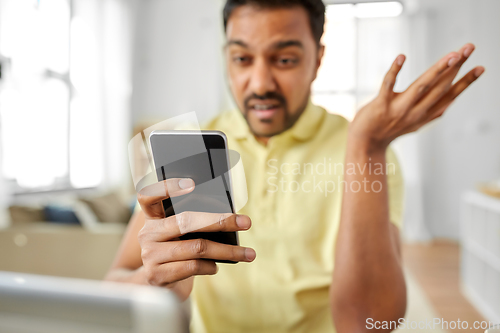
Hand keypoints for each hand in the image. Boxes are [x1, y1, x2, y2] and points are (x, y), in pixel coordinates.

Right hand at [136, 178, 254, 293]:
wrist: (157, 287)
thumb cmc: (177, 254)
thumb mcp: (180, 235)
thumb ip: (193, 223)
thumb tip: (230, 218)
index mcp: (153, 217)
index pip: (149, 195)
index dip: (167, 187)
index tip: (192, 183)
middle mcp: (147, 234)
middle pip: (186, 221)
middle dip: (221, 221)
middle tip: (246, 222)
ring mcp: (150, 255)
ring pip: (196, 247)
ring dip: (226, 251)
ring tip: (246, 253)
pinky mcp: (157, 276)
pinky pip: (192, 266)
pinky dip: (210, 266)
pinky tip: (215, 267)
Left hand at [349, 43, 484, 150]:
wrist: (365, 143)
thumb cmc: (389, 127)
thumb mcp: (415, 121)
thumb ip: (431, 110)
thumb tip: (452, 96)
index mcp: (426, 115)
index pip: (450, 96)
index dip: (466, 82)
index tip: (481, 67)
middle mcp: (415, 113)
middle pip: (440, 87)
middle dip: (456, 67)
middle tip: (469, 48)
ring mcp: (398, 109)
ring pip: (421, 87)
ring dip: (437, 70)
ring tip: (451, 55)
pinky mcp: (380, 105)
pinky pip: (388, 85)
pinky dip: (395, 71)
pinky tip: (401, 56)